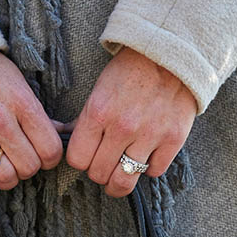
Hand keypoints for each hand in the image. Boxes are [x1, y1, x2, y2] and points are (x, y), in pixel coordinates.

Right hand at [0, 49, 66, 188]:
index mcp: (21, 103)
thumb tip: (57, 133)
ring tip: (2, 161)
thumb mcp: (18, 82)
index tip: (43, 154)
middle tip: (20, 156)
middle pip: (28, 168)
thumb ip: (36, 112)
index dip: (50, 157)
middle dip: (28, 166)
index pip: (50, 150)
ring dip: (6, 173)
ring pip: (3, 177)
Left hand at [65, 46, 197, 196]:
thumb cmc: (131, 71)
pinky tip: (147, 154)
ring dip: (119, 180)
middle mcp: (122, 126)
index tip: (88, 155)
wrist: (171, 53)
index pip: (77, 159)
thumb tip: (63, 135)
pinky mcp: (172, 140)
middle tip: (106, 163)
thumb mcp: (100, 89)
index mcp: (99, 112)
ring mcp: (149, 135)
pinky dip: (149, 167)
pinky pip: (154, 172)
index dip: (81, 160)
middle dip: (99, 172)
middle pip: (98, 175)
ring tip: (121, 173)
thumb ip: (83, 118)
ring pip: (124, 182)